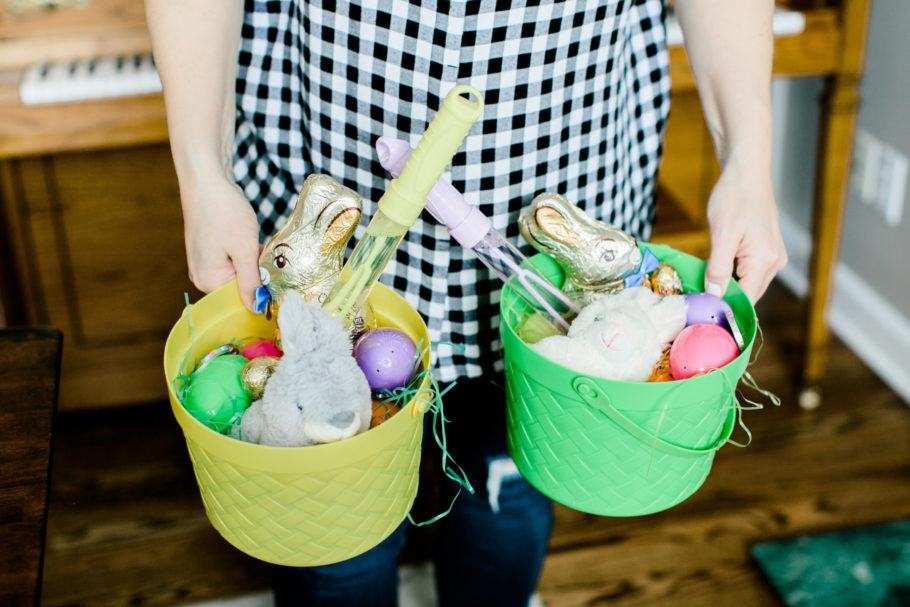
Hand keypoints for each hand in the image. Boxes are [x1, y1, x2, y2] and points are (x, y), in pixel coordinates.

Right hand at [181, 173, 262, 311]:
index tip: (273, 275)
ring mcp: (203, 262)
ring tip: (255, 244)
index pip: (240, 300)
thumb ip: (251, 282)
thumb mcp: (244, 249)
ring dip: (252, 262)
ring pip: (237, 272)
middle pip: (238, 287)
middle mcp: (201, 276)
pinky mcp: (207, 249)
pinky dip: (244, 252)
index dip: (260, 291)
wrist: (206, 179)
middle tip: (263, 254)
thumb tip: (257, 308)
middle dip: (256, 274)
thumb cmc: (224, 212)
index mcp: (208, 281)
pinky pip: (231, 260)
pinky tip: (248, 238)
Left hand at [703, 154, 787, 302]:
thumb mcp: (722, 234)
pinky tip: (713, 268)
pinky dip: (730, 273)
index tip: (701, 312)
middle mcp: (774, 263)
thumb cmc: (734, 197)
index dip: (724, 309)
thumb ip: (718, 268)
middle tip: (695, 298)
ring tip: (701, 283)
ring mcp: (772, 257)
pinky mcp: (766, 250)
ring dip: (725, 285)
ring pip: (746, 283)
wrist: (747, 172)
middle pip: (747, 294)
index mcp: (765, 262)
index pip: (746, 301)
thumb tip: (714, 295)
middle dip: (723, 297)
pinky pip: (747, 271)